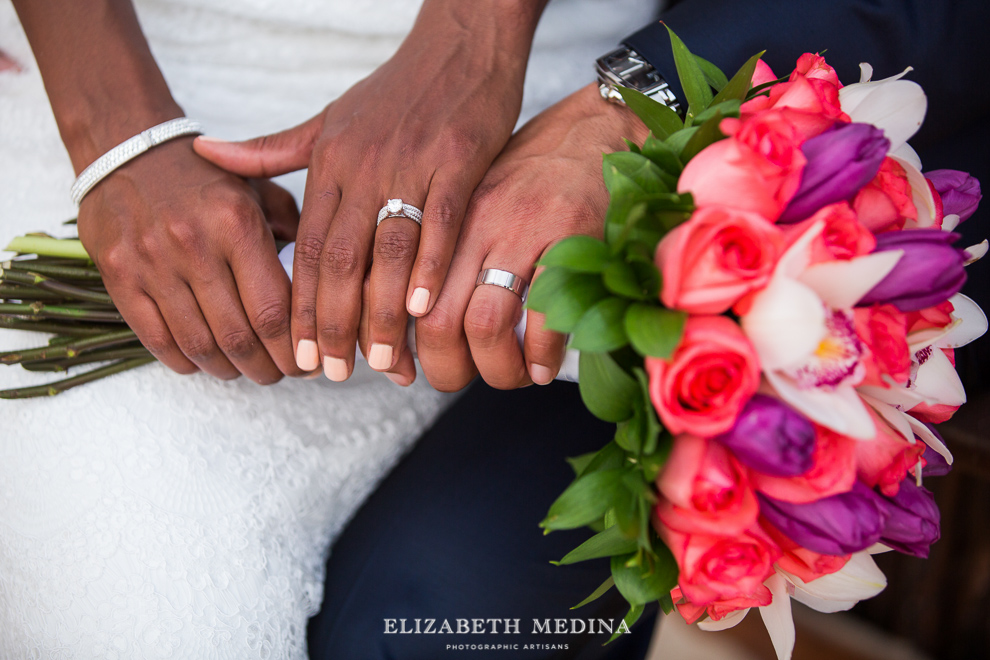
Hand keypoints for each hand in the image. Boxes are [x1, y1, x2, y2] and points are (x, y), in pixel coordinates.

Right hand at [78, 137, 305, 382]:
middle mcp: (194, 244)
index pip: (275, 310)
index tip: (310, 362)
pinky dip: (186, 361)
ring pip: (200, 345)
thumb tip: (325, 285)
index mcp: (236, 223)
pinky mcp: (118, 276)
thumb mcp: (260, 190)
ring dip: (230, 370)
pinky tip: (206, 362)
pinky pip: (157, 339)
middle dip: (269, 368)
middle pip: (240, 337)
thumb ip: (296, 232)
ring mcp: (151, 263)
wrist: (128, 150)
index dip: (296, 349)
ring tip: (248, 371)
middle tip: (283, 374)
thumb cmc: (204, 178)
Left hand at [194, 0, 546, 381]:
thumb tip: (206, 154)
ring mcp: (411, 162)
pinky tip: (424, 308)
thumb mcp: (329, 120)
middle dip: (334, 323)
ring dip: (382, 311)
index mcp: (330, 161)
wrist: (459, 44)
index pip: (308, 248)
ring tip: (382, 361)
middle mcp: (363, 165)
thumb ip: (272, 151)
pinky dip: (431, 267)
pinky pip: (440, 221)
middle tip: (334, 373)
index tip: (300, 354)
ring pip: (387, 248)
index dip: (302, 306)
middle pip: (340, 258)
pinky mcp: (459, 158)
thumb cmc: (396, 90)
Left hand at [412, 83, 648, 390]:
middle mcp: (476, 224)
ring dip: (494, 369)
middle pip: (434, 319)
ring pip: (485, 324)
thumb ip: (445, 249)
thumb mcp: (472, 197)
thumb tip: (418, 320)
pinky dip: (540, 353)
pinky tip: (541, 365)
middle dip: (442, 368)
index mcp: (444, 216)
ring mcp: (523, 231)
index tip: (401, 367)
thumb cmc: (533, 169)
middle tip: (455, 379)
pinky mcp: (570, 238)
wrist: (595, 128)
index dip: (394, 343)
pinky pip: (546, 316)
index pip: (397, 291)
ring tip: (508, 377)